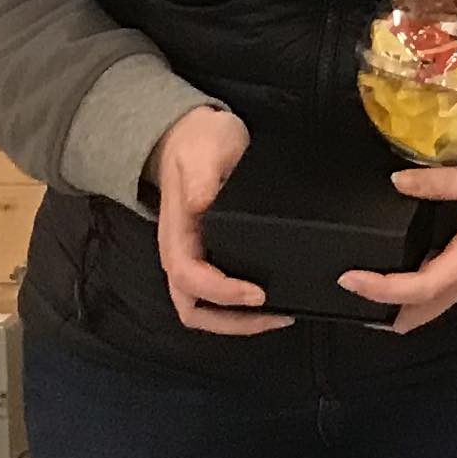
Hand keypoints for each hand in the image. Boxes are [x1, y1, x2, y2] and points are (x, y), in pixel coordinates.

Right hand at [147, 106, 290, 336]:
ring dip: (236, 321)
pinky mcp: (208, 256)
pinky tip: (272, 299)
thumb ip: (204, 174)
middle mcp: (180, 254)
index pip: (190, 278)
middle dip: (232, 322)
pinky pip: (216, 296)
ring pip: (203, 309)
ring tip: (279, 315)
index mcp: (177, 234)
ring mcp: (193, 258)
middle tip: (277, 315)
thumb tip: (202, 202)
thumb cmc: (199, 141)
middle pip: (194, 309)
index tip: (258, 293)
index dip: (223, 293)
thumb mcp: (206, 148)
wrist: (190, 135)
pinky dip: (239, 308)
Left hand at [338, 153, 456, 332]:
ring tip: (367, 280)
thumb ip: (446, 182)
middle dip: (384, 310)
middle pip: (422, 310)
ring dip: (401, 300)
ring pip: (435, 302)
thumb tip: (397, 182)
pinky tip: (407, 266)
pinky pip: (447, 288)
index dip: (378, 289)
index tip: (347, 277)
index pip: (417, 289)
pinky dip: (420, 288)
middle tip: (347, 293)